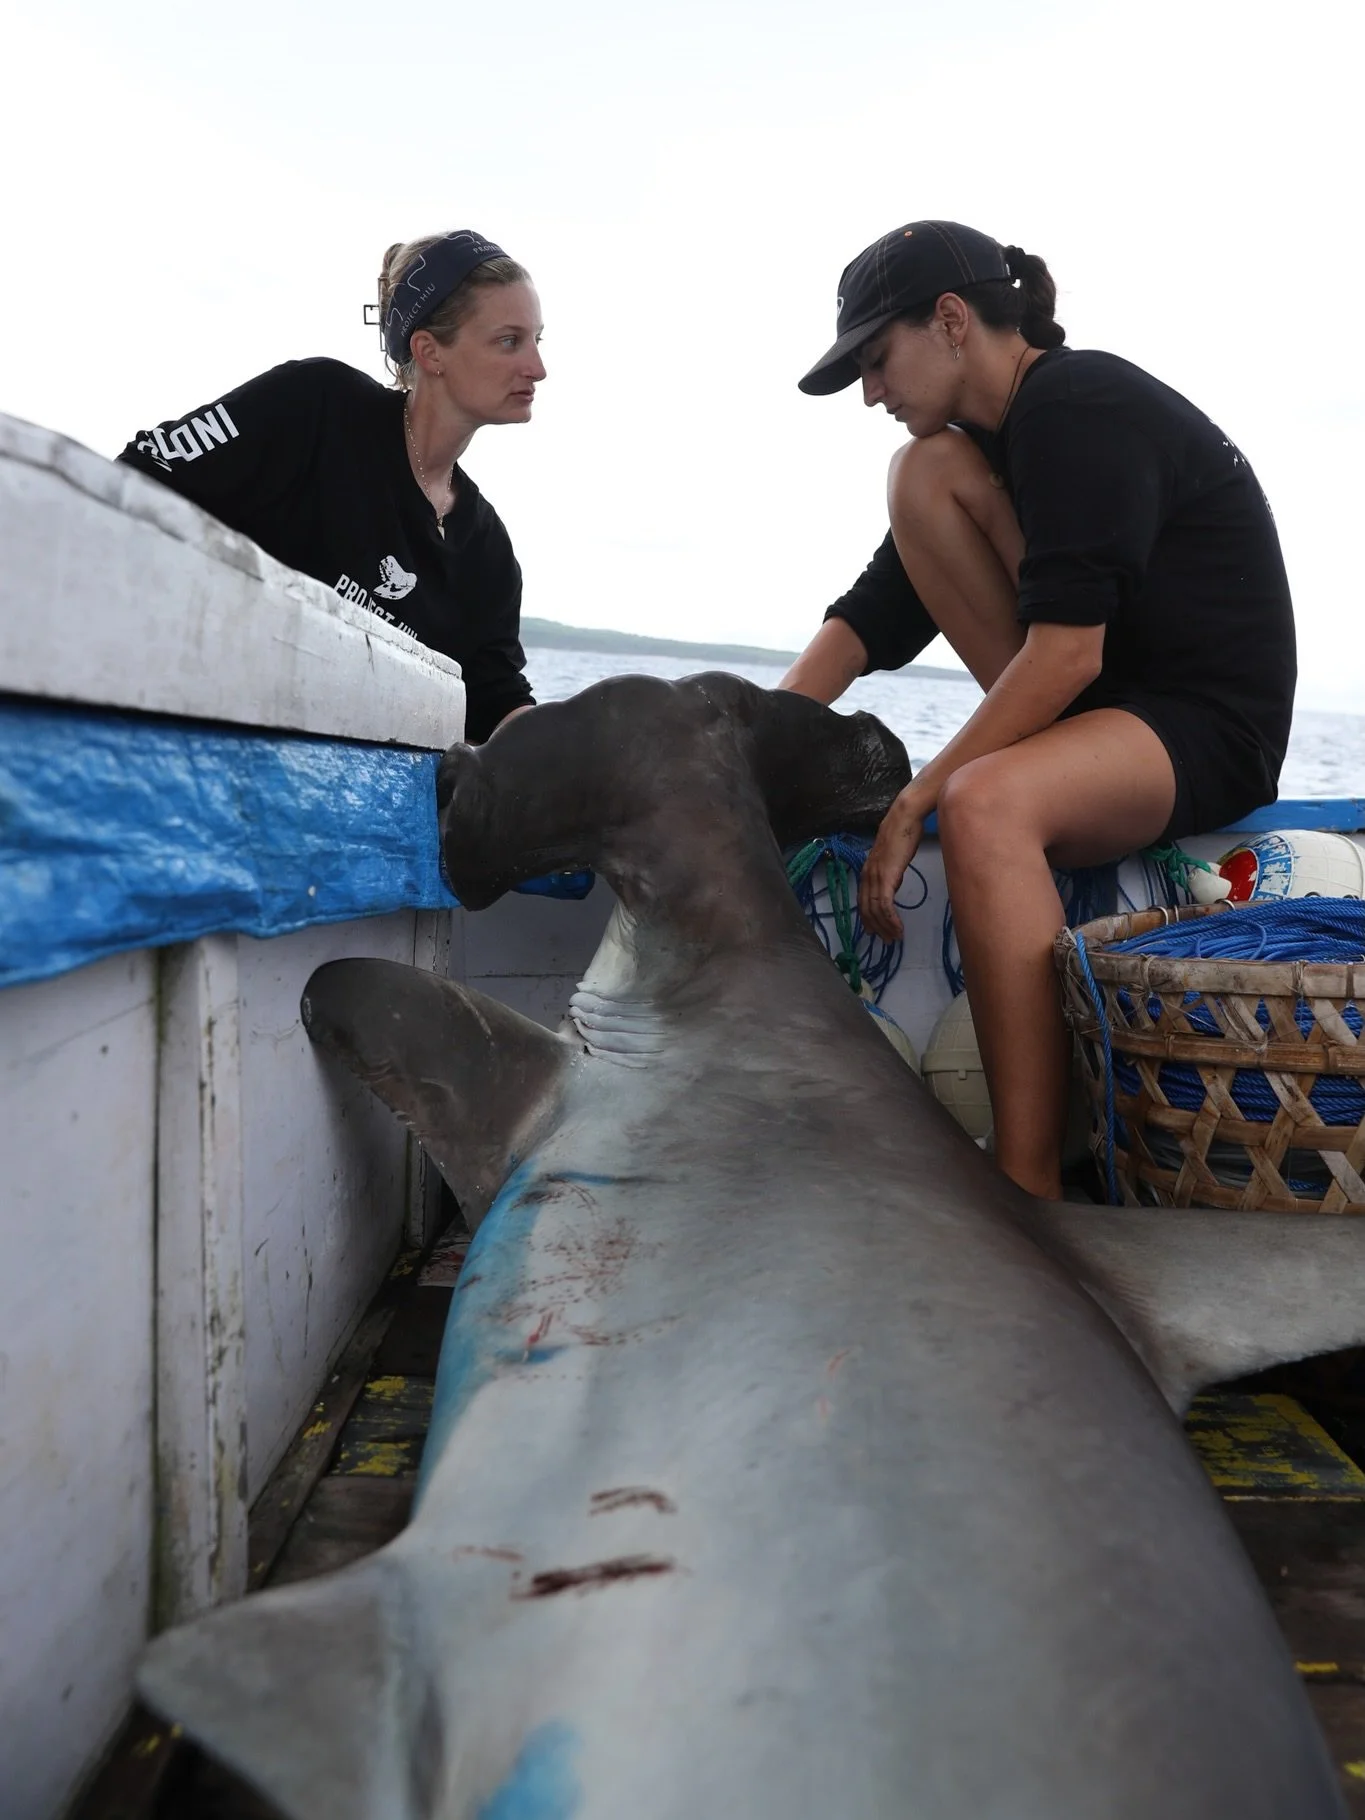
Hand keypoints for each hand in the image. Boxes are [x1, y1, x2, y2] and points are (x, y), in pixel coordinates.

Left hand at [859, 787, 927, 941]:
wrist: (904, 819)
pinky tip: (898, 927)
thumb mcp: (893, 859)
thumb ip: (890, 872)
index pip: (863, 901)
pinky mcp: (886, 877)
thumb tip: (893, 884)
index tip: (875, 931)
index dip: (867, 918)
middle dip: (876, 927)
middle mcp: (867, 876)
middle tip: (887, 940)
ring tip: (895, 937)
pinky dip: (891, 919)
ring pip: (875, 910)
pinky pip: (885, 905)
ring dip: (885, 927)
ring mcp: (875, 876)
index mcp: (867, 872)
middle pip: (867, 909)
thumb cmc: (902, 835)